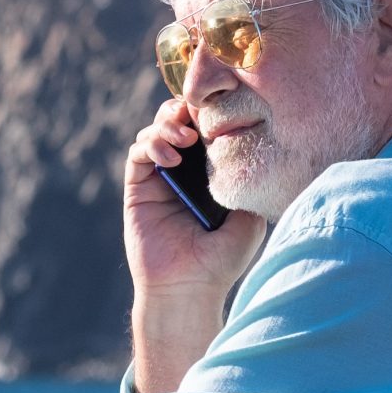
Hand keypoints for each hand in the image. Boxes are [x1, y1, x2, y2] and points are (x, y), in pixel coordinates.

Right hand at [124, 97, 266, 300]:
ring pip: (153, 131)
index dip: (209, 112)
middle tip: (197, 115)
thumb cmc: (222, 259)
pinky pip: (137, 154)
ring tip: (184, 139)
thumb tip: (254, 144)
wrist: (188, 287)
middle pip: (176, 121)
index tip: (221, 106)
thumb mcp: (249, 216)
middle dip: (184, 110)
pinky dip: (150, 146)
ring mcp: (158, 178)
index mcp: (210, 173)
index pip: (205, 129)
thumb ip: (249, 181)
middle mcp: (183, 171)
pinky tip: (170, 160)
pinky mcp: (137, 187)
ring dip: (166, 125)